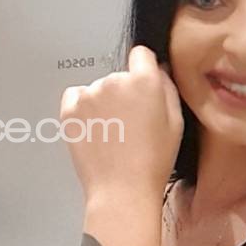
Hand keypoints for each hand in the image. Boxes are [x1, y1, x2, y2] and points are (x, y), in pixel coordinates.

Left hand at [60, 45, 182, 198]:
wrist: (122, 191)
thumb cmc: (151, 164)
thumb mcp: (175, 124)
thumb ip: (168, 89)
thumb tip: (159, 70)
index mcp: (144, 81)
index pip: (141, 54)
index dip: (144, 70)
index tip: (143, 86)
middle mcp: (115, 81)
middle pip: (119, 77)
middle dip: (124, 94)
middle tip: (130, 125)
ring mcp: (89, 94)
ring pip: (98, 89)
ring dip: (103, 104)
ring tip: (113, 135)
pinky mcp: (69, 109)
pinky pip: (76, 97)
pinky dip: (83, 109)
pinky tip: (96, 131)